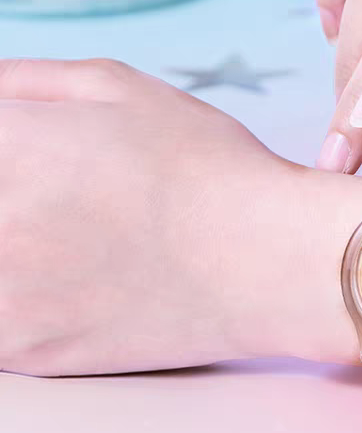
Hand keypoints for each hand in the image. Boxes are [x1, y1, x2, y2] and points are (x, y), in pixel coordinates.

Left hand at [0, 58, 305, 376]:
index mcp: (4, 147)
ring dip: (7, 245)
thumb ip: (16, 83)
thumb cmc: (201, 167)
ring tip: (47, 235)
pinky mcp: (19, 350)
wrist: (265, 263)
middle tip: (39, 199)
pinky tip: (42, 276)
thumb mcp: (112, 87)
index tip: (10, 158)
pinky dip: (7, 296)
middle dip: (4, 193)